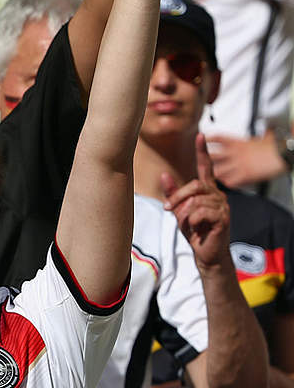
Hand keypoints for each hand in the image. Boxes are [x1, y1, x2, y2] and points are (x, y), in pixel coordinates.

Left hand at [163, 134, 231, 269]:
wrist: (206, 253)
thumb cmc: (194, 231)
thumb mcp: (178, 210)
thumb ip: (172, 194)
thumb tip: (164, 174)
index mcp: (208, 191)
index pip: (206, 168)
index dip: (202, 152)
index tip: (200, 135)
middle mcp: (218, 195)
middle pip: (195, 186)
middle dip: (178, 196)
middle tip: (167, 208)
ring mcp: (222, 206)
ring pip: (196, 200)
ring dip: (184, 212)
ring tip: (187, 223)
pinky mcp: (223, 218)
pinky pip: (201, 212)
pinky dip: (192, 220)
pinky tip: (196, 227)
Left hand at [208, 132, 288, 186]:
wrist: (283, 154)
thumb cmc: (277, 146)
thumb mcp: (266, 136)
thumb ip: (263, 134)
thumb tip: (269, 130)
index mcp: (239, 142)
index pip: (217, 138)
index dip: (208, 139)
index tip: (203, 140)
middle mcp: (235, 153)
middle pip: (211, 155)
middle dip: (209, 160)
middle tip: (209, 164)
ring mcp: (238, 165)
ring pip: (217, 171)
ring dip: (218, 174)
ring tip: (221, 175)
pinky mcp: (245, 175)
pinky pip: (230, 182)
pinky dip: (229, 183)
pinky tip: (232, 182)